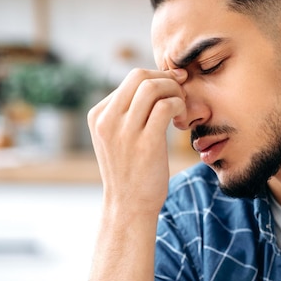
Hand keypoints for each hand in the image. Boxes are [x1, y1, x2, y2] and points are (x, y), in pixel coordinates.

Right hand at [87, 68, 187, 216]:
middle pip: (140, 75)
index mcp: (98, 115)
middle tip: (181, 94)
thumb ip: (130, 111)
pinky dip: (180, 106)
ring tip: (181, 109)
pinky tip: (182, 121)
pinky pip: (166, 106)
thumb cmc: (131, 170)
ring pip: (153, 87)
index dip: (158, 78)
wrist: (129, 206)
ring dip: (175, 92)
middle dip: (166, 79)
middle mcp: (107, 119)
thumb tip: (159, 80)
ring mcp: (124, 131)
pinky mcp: (145, 143)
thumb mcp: (119, 137)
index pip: (131, 79)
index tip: (174, 89)